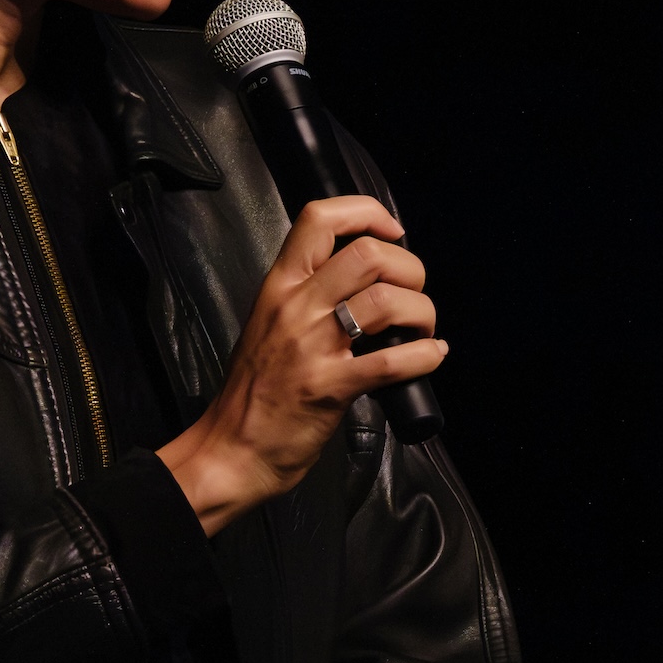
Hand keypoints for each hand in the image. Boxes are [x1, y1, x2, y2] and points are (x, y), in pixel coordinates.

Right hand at [160, 196, 442, 535]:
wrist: (231, 450)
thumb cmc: (254, 392)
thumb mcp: (270, 323)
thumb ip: (309, 296)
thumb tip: (366, 278)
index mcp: (279, 286)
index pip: (319, 218)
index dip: (366, 212)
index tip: (391, 230)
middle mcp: (295, 308)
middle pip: (367, 253)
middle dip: (409, 268)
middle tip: (413, 293)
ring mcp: (311, 347)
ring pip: (387, 301)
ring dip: (421, 312)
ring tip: (422, 330)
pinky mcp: (329, 387)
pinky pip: (392, 361)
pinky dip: (425, 356)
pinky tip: (431, 356)